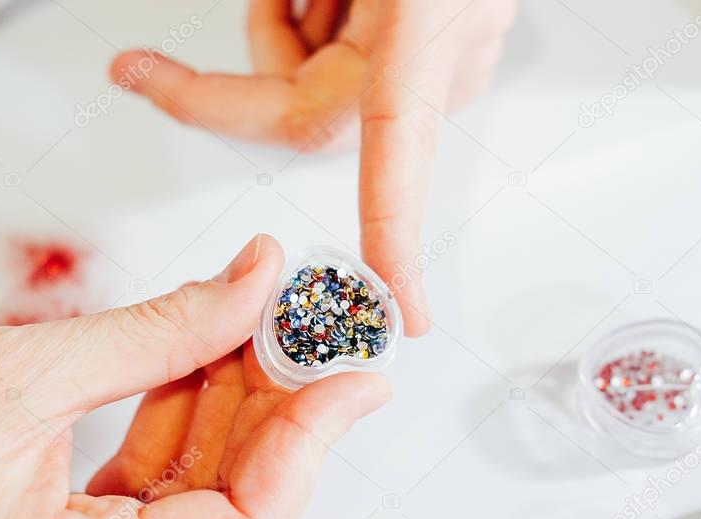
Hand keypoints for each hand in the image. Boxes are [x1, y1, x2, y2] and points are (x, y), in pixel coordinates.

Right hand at [0, 235, 389, 518]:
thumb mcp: (24, 366)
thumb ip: (164, 330)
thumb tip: (251, 291)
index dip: (310, 444)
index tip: (351, 378)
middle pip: (230, 516)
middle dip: (273, 411)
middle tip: (302, 332)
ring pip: (198, 504)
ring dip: (228, 411)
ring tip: (246, 328)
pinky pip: (155, 501)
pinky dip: (181, 429)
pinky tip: (196, 364)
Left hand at [113, 0, 515, 336]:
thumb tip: (276, 19)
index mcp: (426, 34)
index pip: (395, 153)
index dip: (395, 234)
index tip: (404, 306)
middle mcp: (441, 66)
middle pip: (306, 110)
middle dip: (261, 54)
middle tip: (255, 2)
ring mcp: (445, 65)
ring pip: (321, 83)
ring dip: (295, 26)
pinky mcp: (441, 57)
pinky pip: (354, 65)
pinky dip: (326, 23)